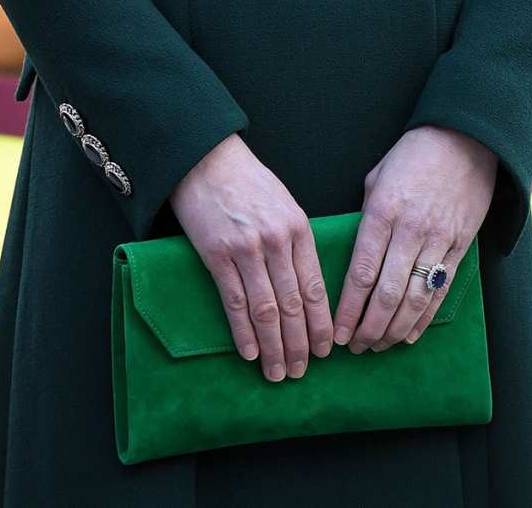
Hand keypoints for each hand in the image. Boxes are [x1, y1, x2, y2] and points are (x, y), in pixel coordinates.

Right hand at [169, 132, 333, 381]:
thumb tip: (304, 284)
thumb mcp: (283, 203)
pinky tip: (251, 353)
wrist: (206, 158)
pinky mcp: (217, 254)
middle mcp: (277, 240)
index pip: (315, 287)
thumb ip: (295, 240)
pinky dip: (244, 332)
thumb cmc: (247, 181)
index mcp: (298, 227)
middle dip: (300, 344)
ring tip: (278, 373)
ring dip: (274, 347)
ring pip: (266, 310)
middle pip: (293, 305)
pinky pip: (235, 302)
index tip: (325, 350)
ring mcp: (247, 248)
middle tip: (301, 372)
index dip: (321, 324)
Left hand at [332, 125, 497, 353]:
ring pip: (415, 299)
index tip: (336, 332)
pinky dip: (424, 317)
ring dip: (394, 329)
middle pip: (387, 294)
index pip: (361, 272)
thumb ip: (368, 216)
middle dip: (368, 327)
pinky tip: (408, 335)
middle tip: (354, 347)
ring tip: (377, 345)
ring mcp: (438, 241)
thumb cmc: (412, 155)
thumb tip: (357, 252)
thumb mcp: (378, 178)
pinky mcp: (460, 246)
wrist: (464, 139)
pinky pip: (440, 290)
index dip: (348, 309)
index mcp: (383, 212)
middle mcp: (410, 231)